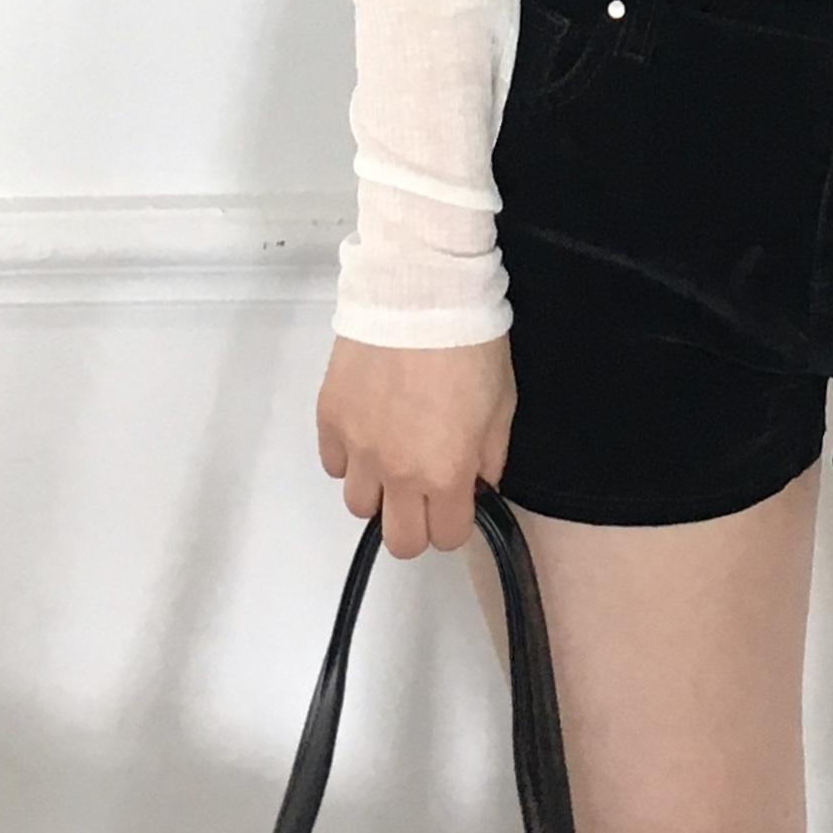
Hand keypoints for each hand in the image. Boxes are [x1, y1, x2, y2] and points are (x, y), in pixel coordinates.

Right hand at [316, 332, 516, 557]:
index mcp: (445, 473)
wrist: (419, 292)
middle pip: (398, 541)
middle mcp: (396, 473)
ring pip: (359, 504)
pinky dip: (351, 457)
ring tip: (393, 453)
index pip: (446, 537)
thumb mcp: (503, 402)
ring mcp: (357, 448)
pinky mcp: (328, 419)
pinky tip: (369, 428)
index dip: (456, 520)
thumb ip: (491, 455)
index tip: (460, 493)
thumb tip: (478, 483)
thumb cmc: (472, 345)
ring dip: (379, 489)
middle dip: (417, 521)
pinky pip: (334, 463)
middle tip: (426, 486)